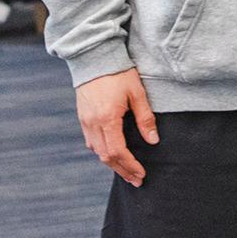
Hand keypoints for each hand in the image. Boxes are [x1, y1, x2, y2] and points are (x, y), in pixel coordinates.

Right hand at [75, 68, 158, 185]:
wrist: (95, 58)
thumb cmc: (119, 73)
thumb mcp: (137, 93)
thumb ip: (145, 118)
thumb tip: (153, 141)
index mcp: (107, 119)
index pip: (117, 152)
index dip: (130, 166)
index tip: (141, 174)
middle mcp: (93, 124)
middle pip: (106, 156)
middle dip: (122, 170)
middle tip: (137, 180)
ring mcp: (85, 121)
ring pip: (97, 151)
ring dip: (112, 163)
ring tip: (128, 171)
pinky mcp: (83, 118)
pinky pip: (91, 141)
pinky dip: (103, 152)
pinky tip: (114, 154)